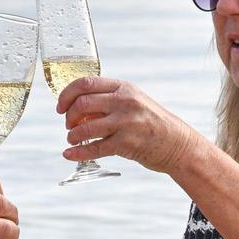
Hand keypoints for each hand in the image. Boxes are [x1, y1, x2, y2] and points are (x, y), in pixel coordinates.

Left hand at [56, 76, 203, 174]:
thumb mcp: (133, 101)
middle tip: (68, 125)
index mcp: (123, 87)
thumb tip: (76, 107)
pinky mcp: (127, 144)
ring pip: (86, 127)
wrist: (177, 144)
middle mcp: (124, 102)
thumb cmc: (151, 122)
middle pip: (82, 104)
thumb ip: (108, 100)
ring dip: (72, 135)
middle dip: (68, 116)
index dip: (67, 94)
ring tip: (72, 139)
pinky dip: (78, 152)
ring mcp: (126, 122)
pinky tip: (69, 154)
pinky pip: (95, 148)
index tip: (60, 106)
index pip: (86, 83)